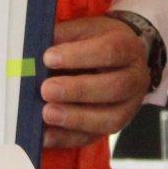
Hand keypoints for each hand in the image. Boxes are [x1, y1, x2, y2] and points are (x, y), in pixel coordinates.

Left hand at [40, 14, 151, 149]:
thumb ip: (62, 37)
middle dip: (78, 90)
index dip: (79, 56)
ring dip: (76, 118)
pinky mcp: (113, 126)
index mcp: (128, 48)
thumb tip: (32, 51)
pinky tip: (45, 135)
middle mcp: (135, 78)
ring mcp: (129, 106)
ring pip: (110, 119)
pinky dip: (66, 138)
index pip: (110, 51)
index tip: (48, 57)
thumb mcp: (84, 30)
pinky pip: (92, 138)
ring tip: (47, 113)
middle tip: (46, 89)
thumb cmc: (98, 42)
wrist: (123, 58)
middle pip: (114, 87)